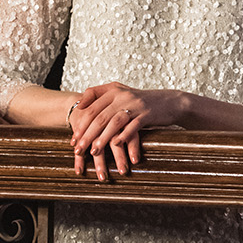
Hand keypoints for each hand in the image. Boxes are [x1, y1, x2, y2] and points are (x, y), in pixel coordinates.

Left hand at [69, 82, 189, 181]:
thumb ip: (102, 97)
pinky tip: (116, 145)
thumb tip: (80, 106)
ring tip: (94, 152)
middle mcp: (122, 95)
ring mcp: (135, 104)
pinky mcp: (146, 114)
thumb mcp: (121, 94)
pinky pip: (133, 126)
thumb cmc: (141, 101)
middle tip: (78, 149)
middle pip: (100, 116)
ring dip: (102, 138)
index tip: (73, 139)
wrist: (169, 101)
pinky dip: (124, 136)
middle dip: (87, 134)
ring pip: (114, 122)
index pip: (91, 107)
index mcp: (113, 90)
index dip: (81, 123)